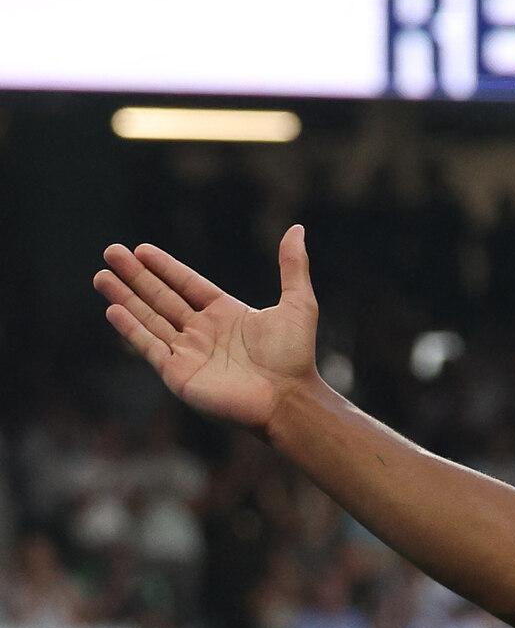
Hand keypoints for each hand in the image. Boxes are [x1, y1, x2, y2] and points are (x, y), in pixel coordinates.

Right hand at [93, 226, 321, 432]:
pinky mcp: (179, 374)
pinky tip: (113, 310)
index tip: (141, 249)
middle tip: (111, 252)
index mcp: (227, 314)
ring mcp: (189, 353)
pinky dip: (131, 329)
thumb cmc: (296, 355)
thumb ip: (292, 266)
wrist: (288, 398)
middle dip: (136, 276)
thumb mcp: (298, 303)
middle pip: (162, 298)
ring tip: (102, 276)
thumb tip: (297, 229)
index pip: (187, 285)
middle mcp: (204, 332)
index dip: (164, 267)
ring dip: (125, 298)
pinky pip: (149, 346)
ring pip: (150, 319)